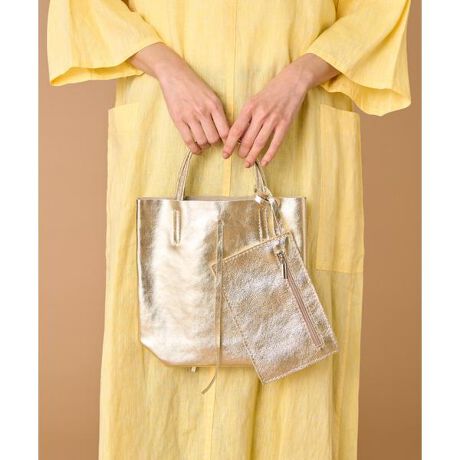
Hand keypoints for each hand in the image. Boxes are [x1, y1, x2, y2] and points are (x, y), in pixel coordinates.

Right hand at [130, 43, 228, 153]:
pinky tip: (196, 149)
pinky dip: (194, 149)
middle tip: (212, 142)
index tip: (226, 143)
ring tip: (204, 144)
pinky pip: (188, 141)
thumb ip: (219, 113)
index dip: (227, 141)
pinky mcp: (178, 120)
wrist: (175, 75)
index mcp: (215, 105)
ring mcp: (190, 116)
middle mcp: (203, 111)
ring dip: (204, 146)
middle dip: (214, 144)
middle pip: (214, 138)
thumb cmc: (195, 86)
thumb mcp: (212, 96)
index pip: (225, 131)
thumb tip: (226, 132)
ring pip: (202, 141)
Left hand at [223, 53, 338, 166]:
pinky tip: (264, 162)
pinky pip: (275, 143)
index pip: (236, 130)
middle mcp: (260, 114)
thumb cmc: (271, 92)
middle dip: (242, 152)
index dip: (229, 144)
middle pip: (247, 139)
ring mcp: (273, 120)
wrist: (292, 82)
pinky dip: (269, 155)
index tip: (225, 154)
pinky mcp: (285, 124)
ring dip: (252, 156)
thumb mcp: (254, 100)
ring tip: (248, 163)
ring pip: (259, 143)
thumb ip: (246, 117)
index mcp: (250, 107)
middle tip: (240, 158)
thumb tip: (237, 136)